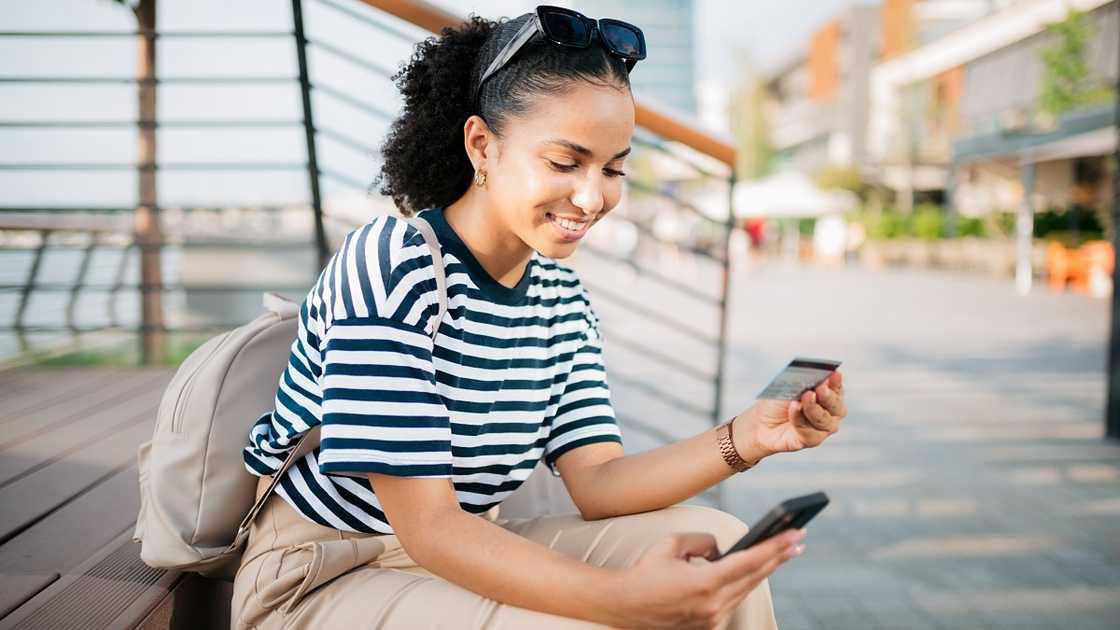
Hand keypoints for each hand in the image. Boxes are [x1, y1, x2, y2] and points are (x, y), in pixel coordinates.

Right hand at [608, 528, 805, 628]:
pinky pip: (733, 600)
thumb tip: (722, 549)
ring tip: (785, 552)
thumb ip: (703, 540)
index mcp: (705, 583)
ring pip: (747, 589)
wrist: (625, 605)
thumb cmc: (645, 571)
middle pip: (755, 576)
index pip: (749, 561)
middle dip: (780, 556)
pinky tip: (756, 570)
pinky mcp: (708, 625)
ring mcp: (712, 618)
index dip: (775, 547)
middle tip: (799, 539)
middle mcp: (713, 605)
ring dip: (766, 569)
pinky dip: (745, 583)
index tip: (795, 534)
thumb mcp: (672, 544)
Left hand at [736, 370, 846, 456]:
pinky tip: (794, 407)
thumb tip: (812, 374)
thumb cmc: (778, 403)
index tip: (834, 373)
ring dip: (813, 407)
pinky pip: (809, 430)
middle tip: (820, 388)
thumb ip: (802, 381)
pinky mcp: (811, 440)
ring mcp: (823, 428)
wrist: (762, 423)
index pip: (837, 388)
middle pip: (836, 406)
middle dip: (828, 396)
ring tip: (805, 396)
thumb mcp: (789, 386)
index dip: (836, 381)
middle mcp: (831, 413)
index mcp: (828, 396)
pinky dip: (799, 417)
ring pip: (824, 420)